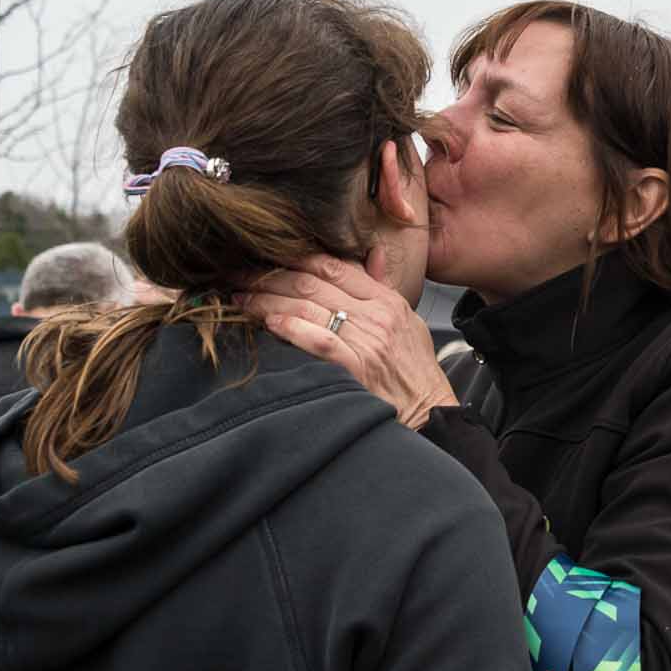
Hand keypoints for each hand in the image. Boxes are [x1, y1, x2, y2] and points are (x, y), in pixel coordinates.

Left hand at [240, 253, 458, 429]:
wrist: (431, 414)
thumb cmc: (416, 373)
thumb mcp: (409, 323)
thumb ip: (385, 289)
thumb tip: (372, 256)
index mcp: (387, 301)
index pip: (334, 267)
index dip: (295, 259)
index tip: (266, 259)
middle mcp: (376, 316)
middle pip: (312, 283)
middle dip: (270, 277)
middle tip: (240, 277)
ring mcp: (366, 341)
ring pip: (308, 308)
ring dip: (267, 302)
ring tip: (241, 300)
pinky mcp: (356, 368)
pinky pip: (318, 340)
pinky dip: (291, 329)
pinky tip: (269, 323)